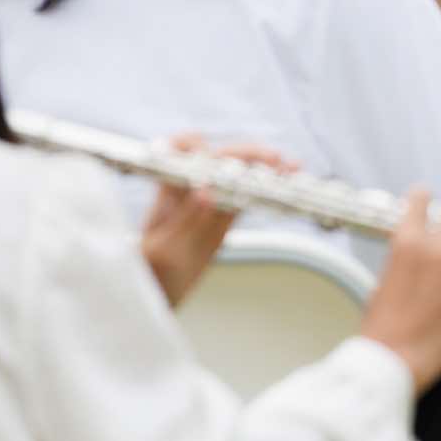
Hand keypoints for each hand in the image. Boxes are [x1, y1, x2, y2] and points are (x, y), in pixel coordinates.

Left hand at [140, 137, 295, 306]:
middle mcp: (189, 191)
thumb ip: (186, 222)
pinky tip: (287, 186)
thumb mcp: (164, 252)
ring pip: (240, 178)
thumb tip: (207, 192)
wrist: (152, 292)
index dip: (199, 148)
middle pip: (219, 160)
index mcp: (167, 192)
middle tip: (274, 160)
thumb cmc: (150, 273)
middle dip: (247, 155)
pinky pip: (247, 199)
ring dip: (265, 169)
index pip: (181, 154)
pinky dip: (267, 191)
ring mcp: (208, 204)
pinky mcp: (223, 219)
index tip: (218, 158)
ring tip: (291, 168)